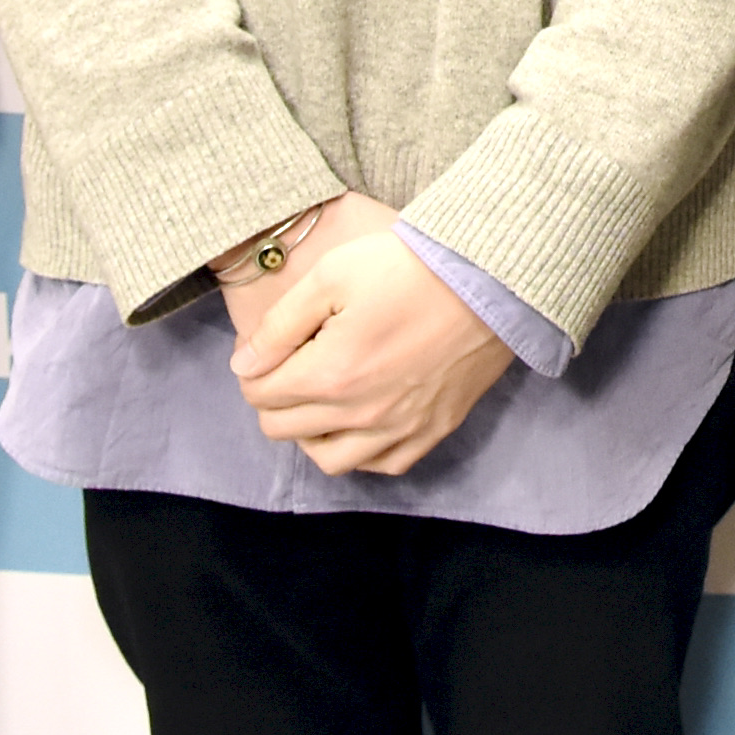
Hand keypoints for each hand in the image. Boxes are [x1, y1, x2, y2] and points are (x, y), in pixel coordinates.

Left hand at [226, 206, 513, 475]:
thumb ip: (280, 324)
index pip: (260, 394)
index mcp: (330, 374)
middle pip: (284, 429)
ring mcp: (399, 429)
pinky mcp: (432, 431)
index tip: (270, 348)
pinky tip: (362, 421)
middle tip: (291, 366)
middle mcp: (360, 415)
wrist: (491, 279)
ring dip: (310, 433)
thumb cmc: (409, 268)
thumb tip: (244, 364)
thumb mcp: (332, 275)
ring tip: (320, 400)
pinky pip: (381, 466)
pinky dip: (361, 451)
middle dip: (274, 398)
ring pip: (328, 460)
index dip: (255, 369)